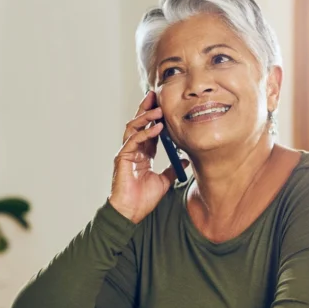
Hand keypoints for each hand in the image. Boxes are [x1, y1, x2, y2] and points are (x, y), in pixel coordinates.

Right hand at [109, 91, 189, 223]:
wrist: (131, 212)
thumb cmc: (143, 199)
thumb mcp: (165, 181)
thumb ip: (172, 169)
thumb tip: (185, 159)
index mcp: (142, 153)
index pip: (149, 130)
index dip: (156, 118)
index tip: (165, 106)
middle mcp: (133, 150)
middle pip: (139, 123)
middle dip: (146, 108)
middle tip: (156, 95)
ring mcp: (126, 152)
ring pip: (134, 127)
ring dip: (146, 117)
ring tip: (159, 110)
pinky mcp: (123, 158)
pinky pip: (133, 140)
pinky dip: (145, 132)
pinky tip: (157, 128)